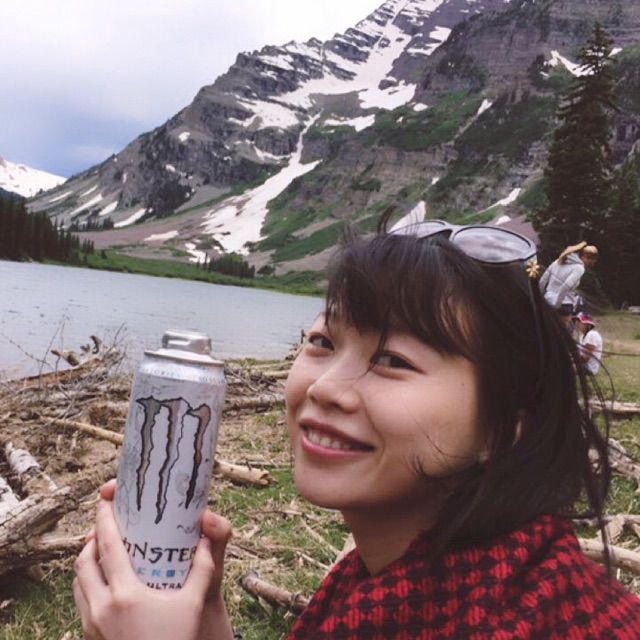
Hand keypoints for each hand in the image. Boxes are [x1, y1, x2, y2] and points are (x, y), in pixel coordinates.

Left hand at [73, 481, 233, 639]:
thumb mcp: (193, 604)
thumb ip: (203, 568)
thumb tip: (206, 538)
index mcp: (124, 594)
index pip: (107, 546)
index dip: (104, 519)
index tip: (105, 501)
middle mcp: (101, 607)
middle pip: (83, 562)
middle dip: (91, 539)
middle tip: (105, 525)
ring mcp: (92, 624)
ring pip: (78, 583)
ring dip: (87, 562)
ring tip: (104, 552)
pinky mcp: (90, 637)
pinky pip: (81, 601)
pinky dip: (87, 584)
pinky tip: (106, 584)